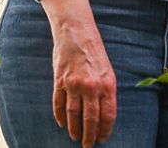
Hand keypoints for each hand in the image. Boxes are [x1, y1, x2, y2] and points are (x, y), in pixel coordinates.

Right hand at [40, 0, 116, 146]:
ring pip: (73, 114)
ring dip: (74, 128)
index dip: (105, 129)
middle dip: (90, 135)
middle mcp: (91, 86)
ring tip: (75, 137)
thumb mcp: (107, 69)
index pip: (108, 115)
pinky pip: (59, 103)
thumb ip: (105, 90)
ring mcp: (74, 84)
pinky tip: (61, 123)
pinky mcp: (60, 81)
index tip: (102, 138)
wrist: (76, 31)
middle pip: (91, 119)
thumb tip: (103, 113)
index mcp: (107, 84)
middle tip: (88, 145)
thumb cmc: (93, 50)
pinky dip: (59, 116)